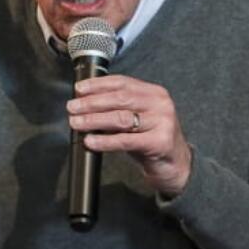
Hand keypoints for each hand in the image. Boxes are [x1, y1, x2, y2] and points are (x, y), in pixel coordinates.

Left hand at [67, 74, 191, 197]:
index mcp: (154, 92)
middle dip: (91, 103)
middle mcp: (160, 104)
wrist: (176, 166)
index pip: (122, 83)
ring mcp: (162, 122)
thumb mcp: (138, 118)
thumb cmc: (151, 139)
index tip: (79, 89)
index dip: (98, 85)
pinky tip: (91, 141)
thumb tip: (84, 102)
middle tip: (72, 108)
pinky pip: (125, 140)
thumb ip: (118, 107)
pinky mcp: (159, 142)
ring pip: (121, 118)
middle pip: (120, 99)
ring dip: (94, 120)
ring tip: (77, 123)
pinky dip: (105, 141)